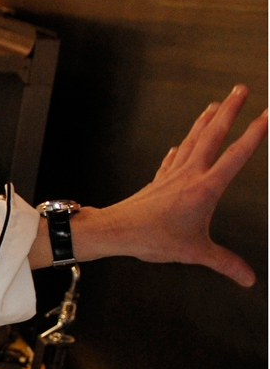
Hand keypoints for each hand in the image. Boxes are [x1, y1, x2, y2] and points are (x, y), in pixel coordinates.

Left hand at [28, 84, 265, 285]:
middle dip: (230, 110)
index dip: (255, 134)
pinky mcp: (158, 181)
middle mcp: (189, 174)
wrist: (115, 231)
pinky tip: (181, 143)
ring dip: (206, 120)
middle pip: (213, 134)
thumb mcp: (195, 253)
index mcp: (204, 188)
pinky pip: (173, 158)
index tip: (267, 113)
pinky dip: (181, 148)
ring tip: (216, 103)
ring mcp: (172, 174)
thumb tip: (248, 278)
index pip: (237, 155)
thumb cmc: (151, 239)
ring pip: (193, 139)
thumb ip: (224, 263)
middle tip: (241, 89)